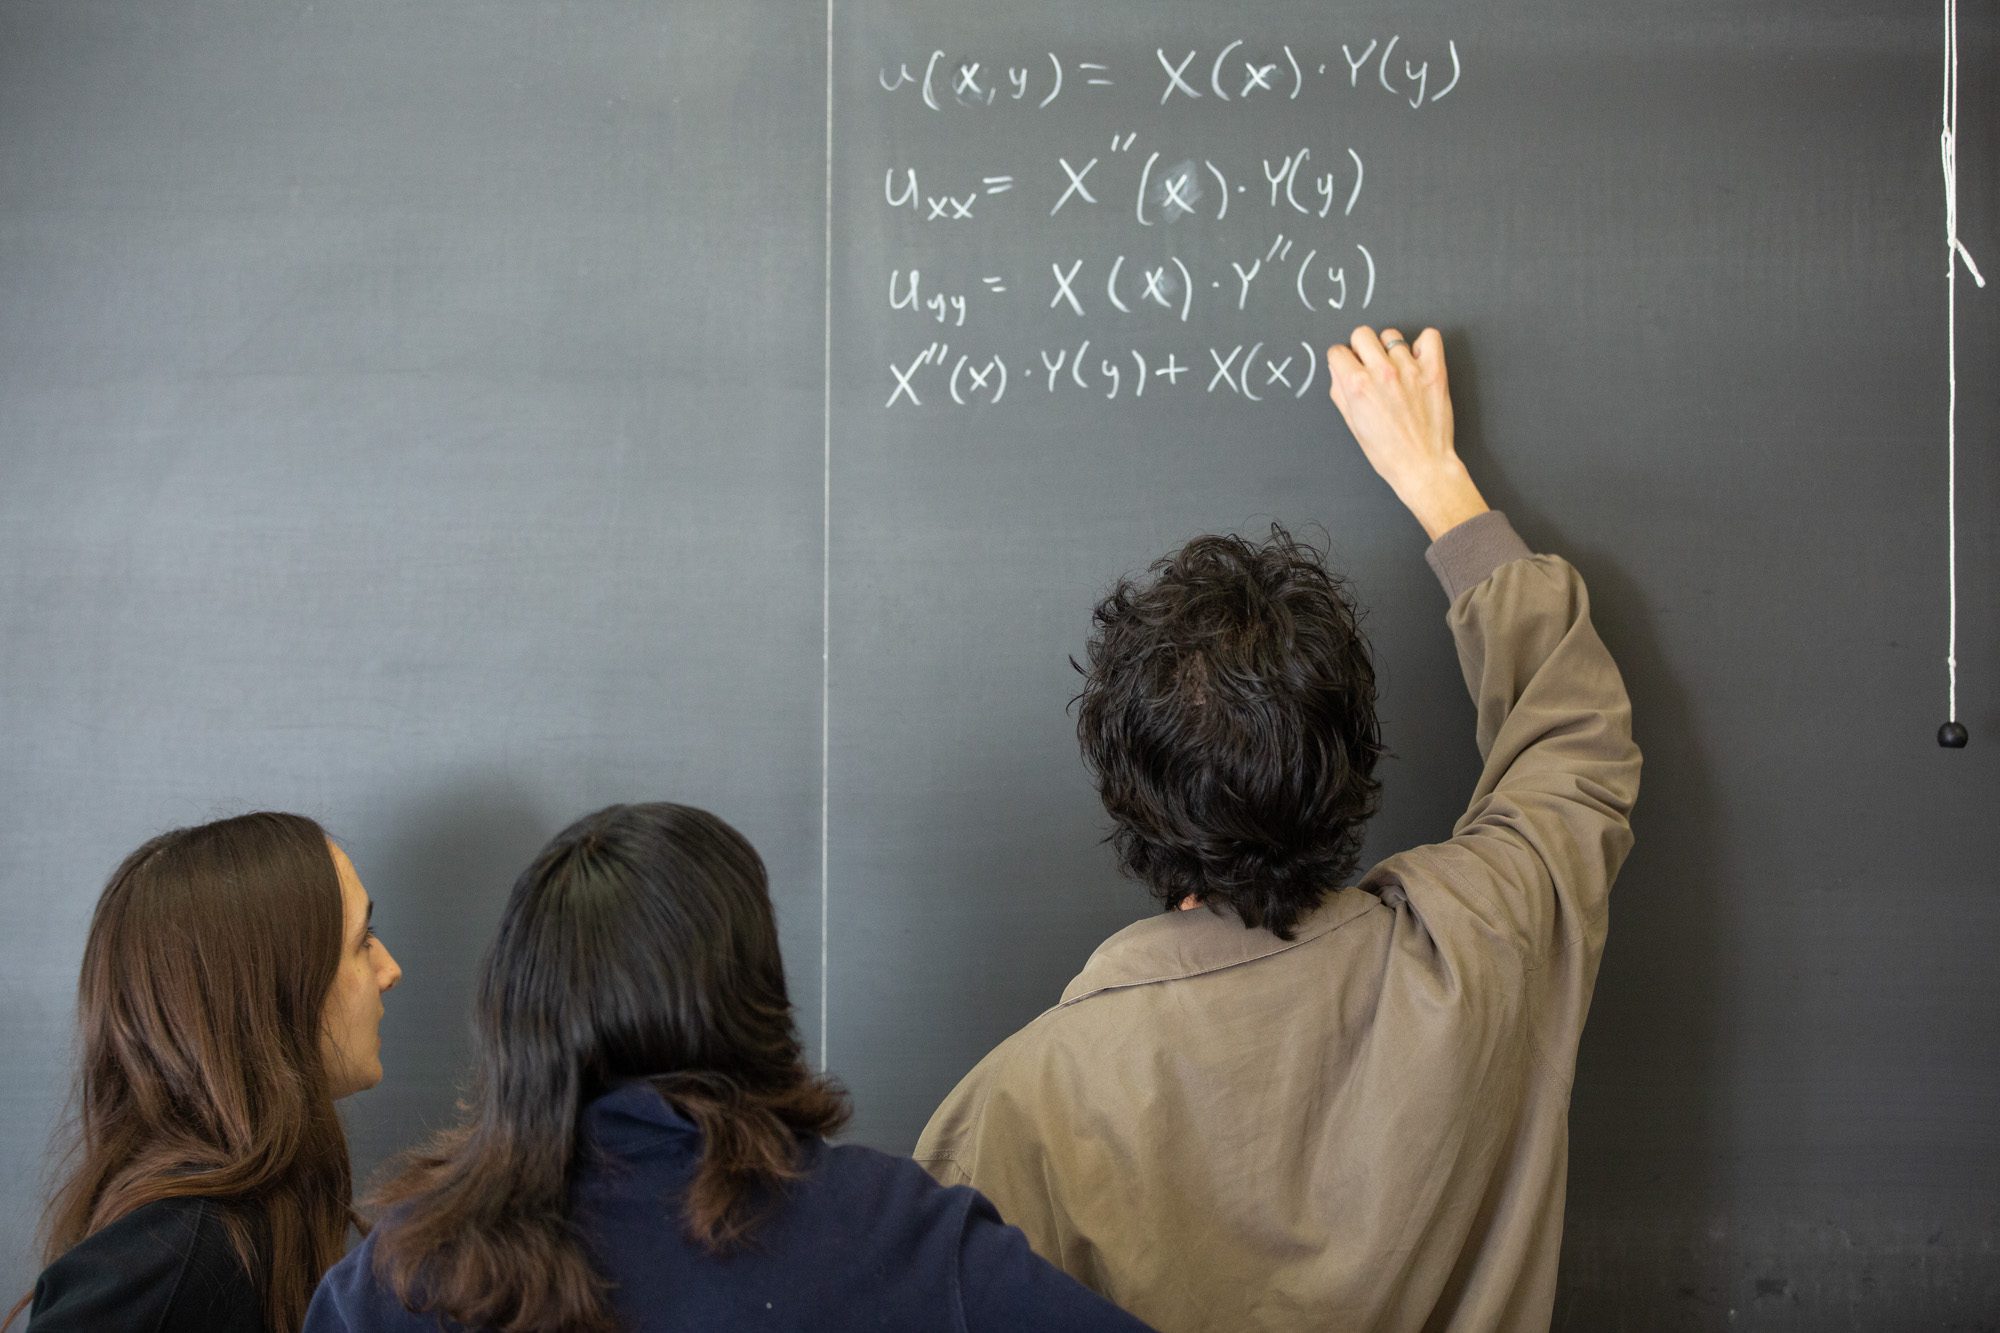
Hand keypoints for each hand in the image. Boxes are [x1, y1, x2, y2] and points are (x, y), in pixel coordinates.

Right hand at [1326, 326, 1487, 540]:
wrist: (1422, 465)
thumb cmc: (1388, 452)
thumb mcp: (1352, 424)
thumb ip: (1340, 392)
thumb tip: (1338, 370)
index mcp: (1357, 386)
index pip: (1338, 351)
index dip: (1341, 361)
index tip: (1349, 367)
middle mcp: (1382, 373)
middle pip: (1362, 334)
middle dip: (1361, 348)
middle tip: (1370, 366)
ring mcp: (1409, 370)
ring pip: (1391, 336)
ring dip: (1390, 349)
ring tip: (1396, 369)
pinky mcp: (1434, 371)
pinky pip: (1430, 336)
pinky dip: (1423, 344)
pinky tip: (1417, 360)